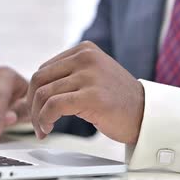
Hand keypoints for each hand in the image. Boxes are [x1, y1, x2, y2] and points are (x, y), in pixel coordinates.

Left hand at [26, 41, 143, 143]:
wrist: (147, 115)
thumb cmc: (118, 100)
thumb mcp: (93, 75)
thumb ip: (68, 74)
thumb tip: (36, 87)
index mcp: (84, 50)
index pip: (44, 69)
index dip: (34, 93)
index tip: (36, 110)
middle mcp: (85, 58)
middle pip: (39, 80)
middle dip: (31, 104)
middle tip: (36, 122)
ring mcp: (89, 76)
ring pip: (43, 94)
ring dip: (37, 116)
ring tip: (42, 129)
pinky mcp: (91, 96)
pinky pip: (53, 106)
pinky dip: (44, 120)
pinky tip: (48, 129)